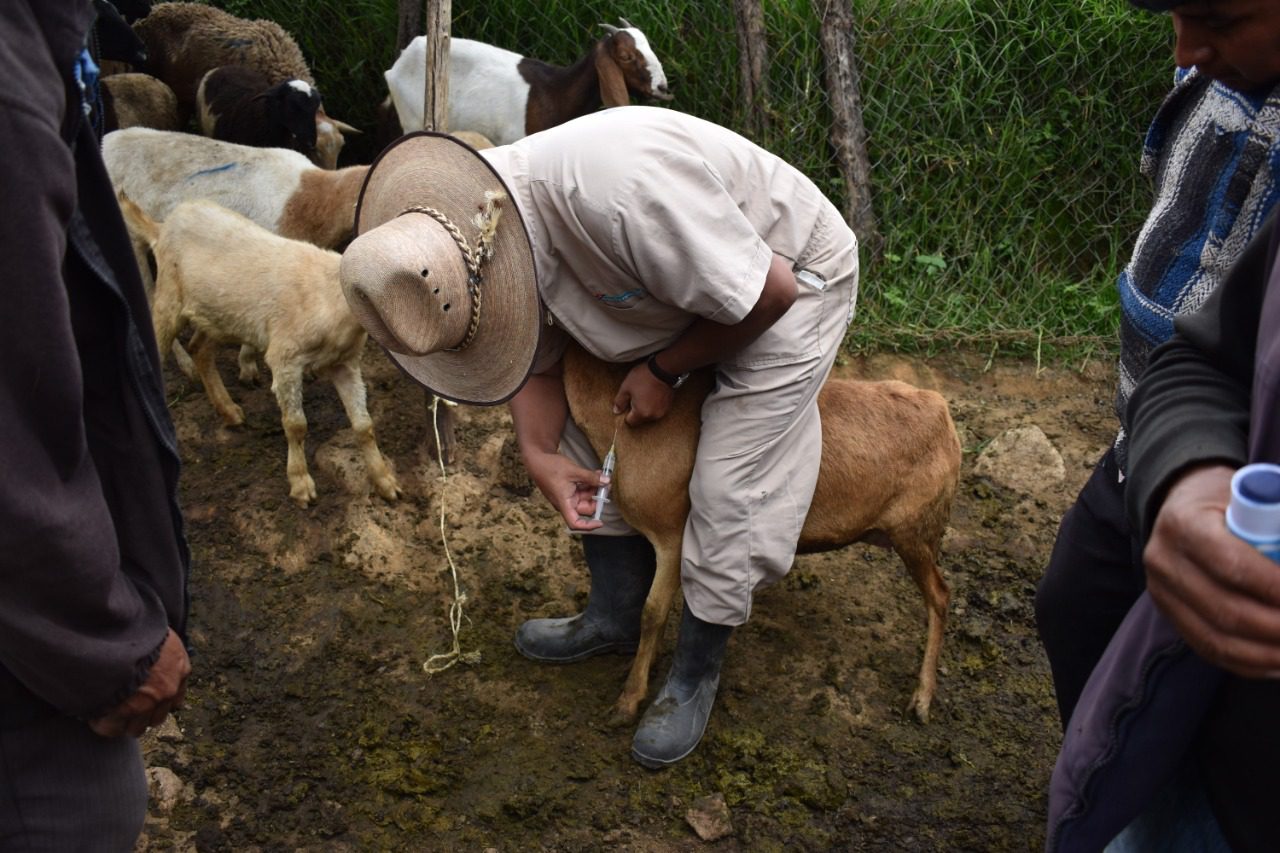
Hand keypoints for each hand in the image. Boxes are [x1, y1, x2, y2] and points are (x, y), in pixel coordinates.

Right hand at [89, 628, 189, 737]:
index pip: (176, 698)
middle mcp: (168, 689)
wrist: (115, 632)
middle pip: (156, 718)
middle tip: (123, 705)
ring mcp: (147, 704)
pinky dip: (100, 722)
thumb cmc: (135, 626)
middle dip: (141, 715)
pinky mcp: (122, 713)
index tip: (145, 699)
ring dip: (122, 721)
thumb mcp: (157, 633)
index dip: (158, 701)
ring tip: (106, 709)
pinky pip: (110, 728)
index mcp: (181, 668)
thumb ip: (160, 650)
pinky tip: (92, 711)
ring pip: (136, 728)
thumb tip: (149, 658)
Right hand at [523, 449, 607, 531]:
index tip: (601, 522)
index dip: (588, 526)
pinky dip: (589, 484)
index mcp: (564, 503)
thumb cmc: (550, 467)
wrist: (538, 459)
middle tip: (606, 485)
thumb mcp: (574, 471)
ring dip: (594, 488)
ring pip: (585, 498)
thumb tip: (607, 482)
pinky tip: (595, 475)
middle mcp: (566, 503)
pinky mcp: (568, 490)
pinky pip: (582, 491)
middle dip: (597, 498)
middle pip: (585, 508)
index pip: (575, 523)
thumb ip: (591, 478)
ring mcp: (567, 497)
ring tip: (600, 475)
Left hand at [613, 362, 673, 425]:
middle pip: (640, 420)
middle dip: (637, 411)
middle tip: (636, 396)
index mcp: (641, 413)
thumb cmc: (643, 377)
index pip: (630, 422)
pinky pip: (657, 410)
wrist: (663, 369)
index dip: (626, 413)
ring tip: (646, 394)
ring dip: (646, 408)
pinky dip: (654, 405)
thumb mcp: (626, 387)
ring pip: (649, 415)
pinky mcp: (668, 406)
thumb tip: (616, 411)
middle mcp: (653, 416)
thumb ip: (620, 402)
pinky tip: (653, 394)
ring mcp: (662, 412)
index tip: (628, 402)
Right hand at [1144, 464, 1279, 677]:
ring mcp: (1161, 592)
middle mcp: (1164, 561)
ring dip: (1268, 654)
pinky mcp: (1167, 613)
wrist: (1177, 504)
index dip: (1276, 587)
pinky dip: (1248, 663)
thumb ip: (1277, 527)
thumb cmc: (1225, 501)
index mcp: (1184, 523)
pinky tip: (1277, 663)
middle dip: (1278, 628)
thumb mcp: (1252, 497)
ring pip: (1216, 639)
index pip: (1232, 565)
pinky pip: (1208, 650)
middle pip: (1226, 610)